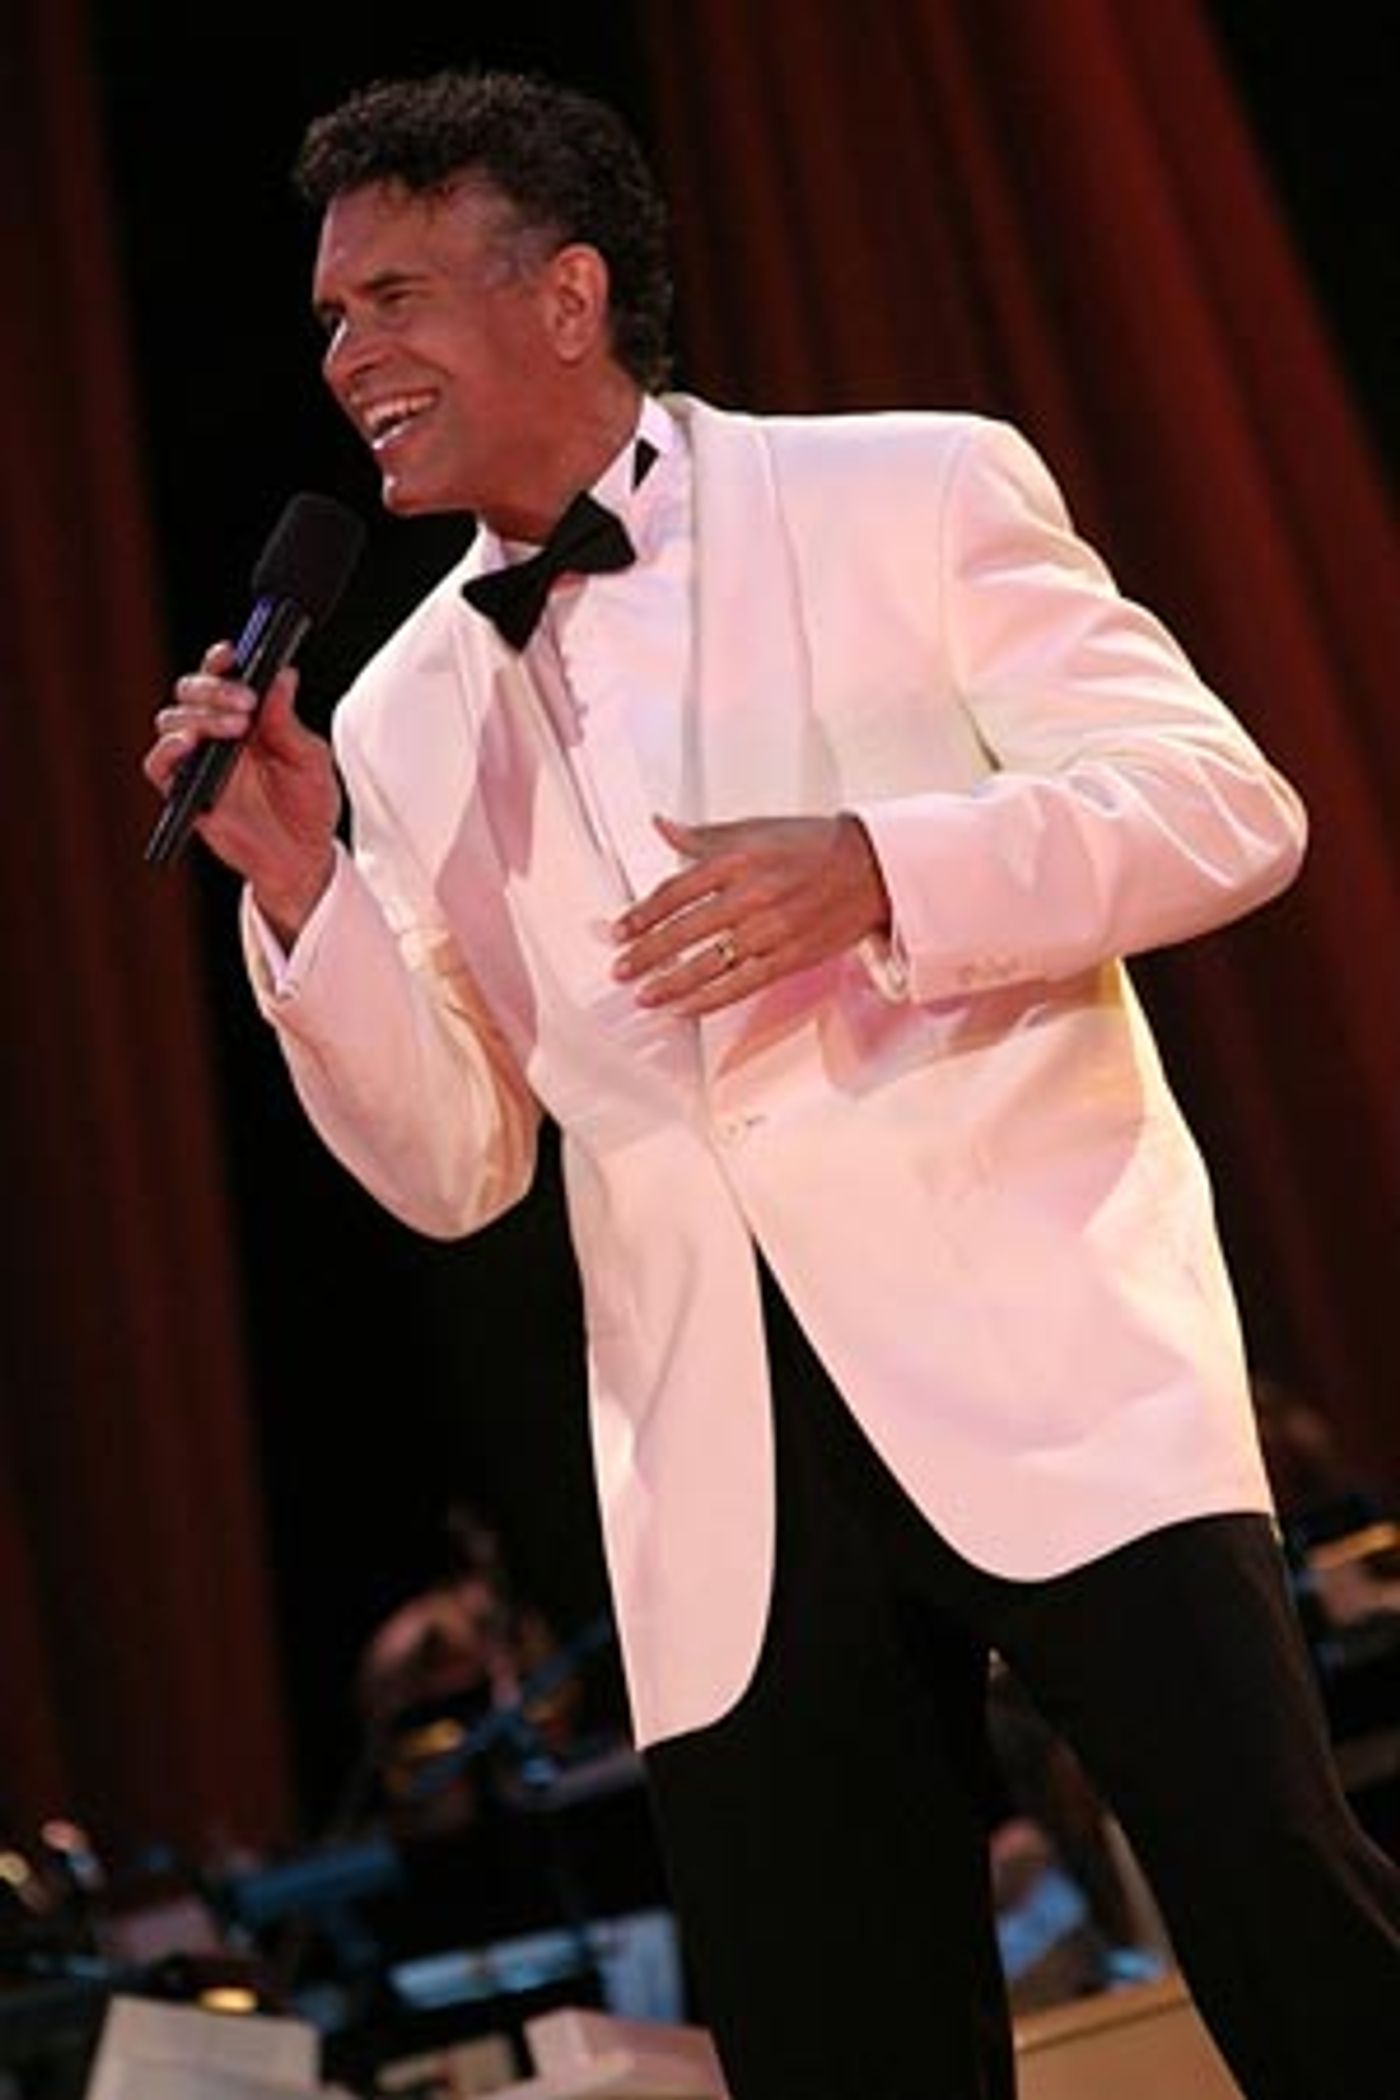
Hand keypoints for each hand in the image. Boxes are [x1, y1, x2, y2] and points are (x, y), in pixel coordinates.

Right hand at [144, 640, 341, 940]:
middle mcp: (215, 734)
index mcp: (245, 717)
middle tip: (246, 700)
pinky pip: (159, 766)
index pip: (221, 677)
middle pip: (191, 692)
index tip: (233, 653)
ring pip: (172, 721)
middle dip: (213, 687)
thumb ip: (289, 720)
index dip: (220, 661)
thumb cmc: (308, 804)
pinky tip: (190, 745)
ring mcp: (197, 762)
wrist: (305, 856)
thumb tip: (283, 675)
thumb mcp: (309, 758)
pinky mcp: (186, 793)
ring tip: (236, 727)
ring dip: (200, 716)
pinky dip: (168, 750)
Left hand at [612, 812, 890, 1016]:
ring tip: (644, 995)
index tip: (621, 931)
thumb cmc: (813, 847)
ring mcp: (770, 931)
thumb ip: (702, 836)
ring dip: (669, 983)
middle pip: (684, 931)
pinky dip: (708, 1000)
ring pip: (708, 964)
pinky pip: (740, 984)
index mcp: (738, 860)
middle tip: (621, 968)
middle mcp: (751, 896)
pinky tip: (684, 1008)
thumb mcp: (753, 830)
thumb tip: (662, 826)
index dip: (642, 915)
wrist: (870, 867)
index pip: (675, 892)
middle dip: (646, 954)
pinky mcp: (789, 958)